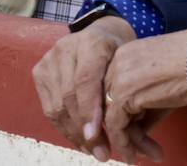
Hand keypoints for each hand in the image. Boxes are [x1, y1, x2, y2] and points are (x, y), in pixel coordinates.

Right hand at [32, 16, 137, 160]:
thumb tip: (147, 148)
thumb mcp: (131, 69)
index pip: (85, 80)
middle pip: (69, 95)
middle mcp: (65, 48)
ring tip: (93, 151)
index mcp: (93, 42)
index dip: (89, 109)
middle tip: (103, 154)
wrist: (101, 33)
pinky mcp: (40, 72)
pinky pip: (49, 108)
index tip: (96, 135)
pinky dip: (64, 128)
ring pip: (57, 105)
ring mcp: (49, 59)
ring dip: (75, 133)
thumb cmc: (122, 56)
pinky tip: (80, 140)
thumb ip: (131, 100)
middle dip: (85, 129)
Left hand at [101, 26, 186, 161]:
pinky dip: (125, 143)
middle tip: (139, 150)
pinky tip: (136, 155)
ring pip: (110, 117)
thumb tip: (137, 132)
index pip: (113, 91)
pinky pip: (116, 125)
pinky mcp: (123, 93)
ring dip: (126, 142)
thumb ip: (145, 107)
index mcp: (123, 56)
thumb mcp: (162, 87)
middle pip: (109, 105)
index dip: (122, 115)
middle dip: (124, 131)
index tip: (134, 133)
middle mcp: (114, 64)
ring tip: (141, 157)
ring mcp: (116, 77)